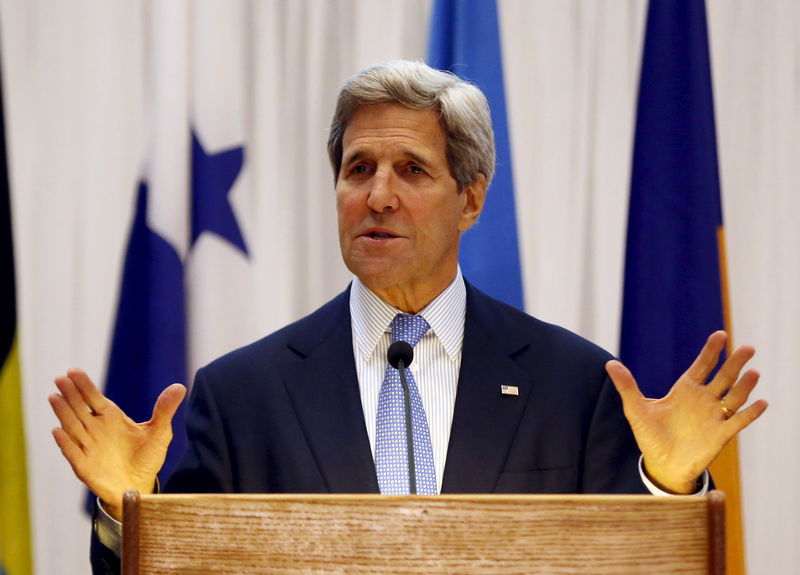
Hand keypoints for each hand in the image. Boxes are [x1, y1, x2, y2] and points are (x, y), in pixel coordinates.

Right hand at [49, 368, 185, 519]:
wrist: (140, 485)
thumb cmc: (147, 457)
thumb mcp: (160, 432)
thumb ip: (165, 409)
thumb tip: (180, 386)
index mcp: (111, 418)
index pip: (94, 398)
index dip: (84, 385)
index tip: (74, 371)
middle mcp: (95, 429)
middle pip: (79, 408)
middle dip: (70, 394)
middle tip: (61, 379)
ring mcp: (88, 446)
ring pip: (72, 426)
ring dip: (63, 413)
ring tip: (54, 397)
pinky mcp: (84, 465)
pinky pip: (72, 452)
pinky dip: (65, 442)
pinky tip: (58, 431)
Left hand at [606, 331, 766, 493]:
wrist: (661, 464)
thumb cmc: (651, 436)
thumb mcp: (636, 409)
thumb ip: (627, 386)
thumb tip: (610, 364)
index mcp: (685, 390)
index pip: (702, 365)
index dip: (711, 350)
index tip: (720, 335)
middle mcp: (703, 399)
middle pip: (723, 376)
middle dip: (735, 363)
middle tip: (748, 348)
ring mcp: (714, 416)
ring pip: (734, 396)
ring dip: (745, 385)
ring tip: (754, 372)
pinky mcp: (721, 434)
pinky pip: (739, 421)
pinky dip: (751, 413)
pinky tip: (761, 403)